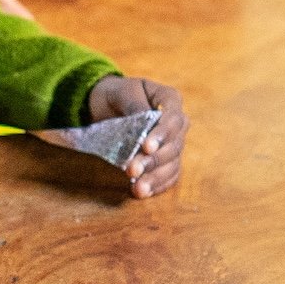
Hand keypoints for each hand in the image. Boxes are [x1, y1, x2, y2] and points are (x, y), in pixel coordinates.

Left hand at [86, 75, 186, 197]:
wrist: (107, 104)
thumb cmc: (117, 94)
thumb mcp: (122, 91)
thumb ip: (134, 104)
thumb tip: (145, 120)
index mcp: (170, 100)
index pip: (174, 119)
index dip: (162, 135)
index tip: (146, 147)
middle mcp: (177, 124)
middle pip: (173, 145)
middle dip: (153, 160)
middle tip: (131, 170)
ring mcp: (173, 143)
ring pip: (172, 164)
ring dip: (155, 177)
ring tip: (138, 188)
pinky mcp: (165, 160)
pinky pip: (168, 176)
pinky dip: (157, 185)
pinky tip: (142, 192)